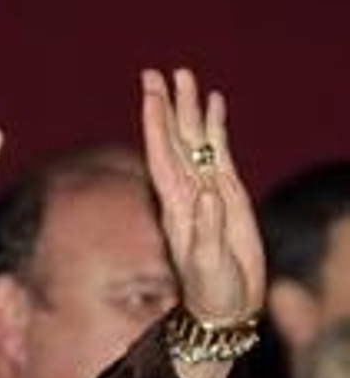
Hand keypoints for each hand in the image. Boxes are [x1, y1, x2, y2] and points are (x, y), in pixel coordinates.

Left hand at [140, 68, 263, 325]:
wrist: (225, 305)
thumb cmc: (212, 290)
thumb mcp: (207, 263)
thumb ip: (207, 230)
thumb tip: (208, 194)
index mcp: (176, 206)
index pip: (162, 156)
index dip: (155, 125)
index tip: (150, 95)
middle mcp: (186, 192)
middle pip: (174, 140)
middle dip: (166, 107)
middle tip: (157, 73)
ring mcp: (206, 190)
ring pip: (195, 141)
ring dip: (189, 110)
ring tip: (184, 76)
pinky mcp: (227, 193)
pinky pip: (218, 153)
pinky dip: (215, 128)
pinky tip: (214, 104)